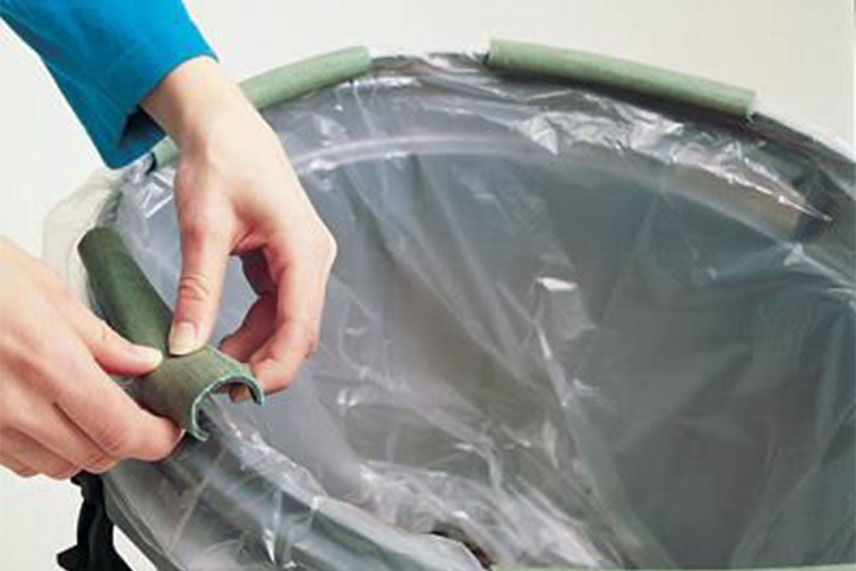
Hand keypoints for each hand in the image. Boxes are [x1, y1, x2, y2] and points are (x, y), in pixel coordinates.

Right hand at [0, 238, 179, 478]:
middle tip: (139, 411)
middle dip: (127, 441)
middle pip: (95, 457)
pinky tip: (49, 412)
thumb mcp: (48, 291)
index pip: (121, 431)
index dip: (157, 438)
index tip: (172, 426)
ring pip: (58, 467)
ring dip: (86, 446)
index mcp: (49, 365)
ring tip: (91, 408)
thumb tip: (144, 363)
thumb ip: (101, 339)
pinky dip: (47, 448)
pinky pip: (21, 461)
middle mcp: (16, 406)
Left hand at [143, 57, 335, 397]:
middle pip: (299, 331)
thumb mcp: (202, 227)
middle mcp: (314, 259)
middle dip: (264, 363)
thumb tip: (186, 345)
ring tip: (211, 366)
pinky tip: (221, 341)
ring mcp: (303, 262)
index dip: (277, 366)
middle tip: (217, 387)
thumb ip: (198, 289)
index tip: (241, 392)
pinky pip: (276, 309)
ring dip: (255, 350)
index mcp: (303, 249)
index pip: (301, 325)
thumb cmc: (221, 162)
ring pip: (287, 325)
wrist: (226, 127)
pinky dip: (251, 331)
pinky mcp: (287, 264)